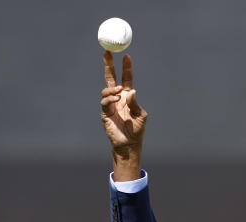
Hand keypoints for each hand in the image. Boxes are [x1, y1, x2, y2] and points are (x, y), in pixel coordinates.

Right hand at [101, 51, 146, 180]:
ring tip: (118, 91)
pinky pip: (105, 102)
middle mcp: (118, 97)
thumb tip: (130, 91)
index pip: (126, 78)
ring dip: (112, 88)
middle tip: (107, 52)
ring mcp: (110, 104)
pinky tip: (116, 99)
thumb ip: (135, 102)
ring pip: (107, 90)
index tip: (127, 56)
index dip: (126, 67)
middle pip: (111, 77)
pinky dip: (110, 98)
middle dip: (108, 64)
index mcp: (128, 95)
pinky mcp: (105, 112)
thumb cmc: (137, 129)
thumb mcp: (140, 114)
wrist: (129, 143)